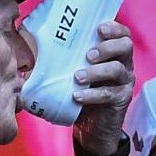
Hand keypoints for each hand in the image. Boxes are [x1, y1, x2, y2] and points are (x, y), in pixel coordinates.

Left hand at [72, 21, 133, 154]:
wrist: (91, 128)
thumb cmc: (80, 92)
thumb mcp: (72, 72)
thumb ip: (63, 56)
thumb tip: (29, 42)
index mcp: (114, 52)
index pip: (122, 33)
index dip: (113, 28)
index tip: (98, 29)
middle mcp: (123, 64)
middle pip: (125, 46)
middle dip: (106, 47)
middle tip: (88, 55)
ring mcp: (124, 82)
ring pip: (117, 69)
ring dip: (96, 71)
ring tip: (77, 77)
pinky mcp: (121, 99)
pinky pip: (109, 94)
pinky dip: (92, 94)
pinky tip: (77, 96)